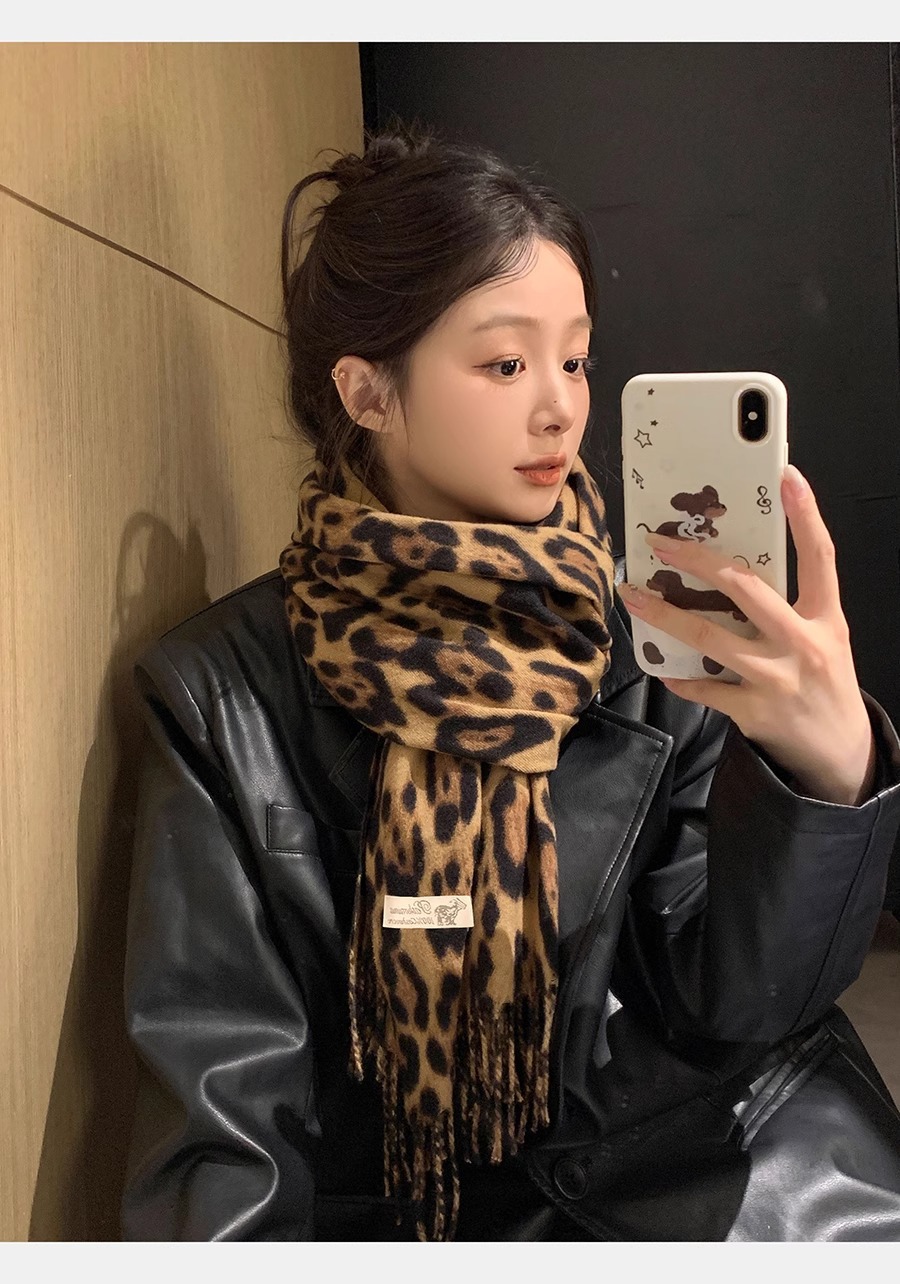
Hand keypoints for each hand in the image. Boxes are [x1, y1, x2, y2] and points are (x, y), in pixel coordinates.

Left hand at [618, 465, 875, 805]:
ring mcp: (777, 678)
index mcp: (826, 617)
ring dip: (664, 616)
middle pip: (746, 589)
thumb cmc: (825, 681)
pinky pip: (703, 688)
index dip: (806, 514)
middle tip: (660, 541)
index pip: (820, 556)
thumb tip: (732, 571)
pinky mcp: (754, 711)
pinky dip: (677, 676)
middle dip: (697, 560)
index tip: (786, 476)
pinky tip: (658, 664)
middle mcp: (803, 643)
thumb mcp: (825, 636)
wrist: (841, 751)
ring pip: (709, 638)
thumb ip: (790, 605)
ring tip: (634, 596)